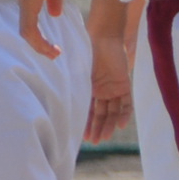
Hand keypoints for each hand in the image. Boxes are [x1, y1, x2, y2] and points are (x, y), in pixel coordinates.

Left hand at [20, 0, 75, 56]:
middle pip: (27, 32)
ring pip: (27, 34)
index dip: (41, 37)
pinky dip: (38, 40)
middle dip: (41, 46)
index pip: (31, 24)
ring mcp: (25, 3)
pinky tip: (48, 46)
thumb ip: (54, 0)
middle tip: (54, 54)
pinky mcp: (28, 3)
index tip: (54, 45)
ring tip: (54, 54)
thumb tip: (55, 14)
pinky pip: (29, 29)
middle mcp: (24, 3)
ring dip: (40, 46)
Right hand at [83, 26, 131, 143]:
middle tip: (95, 142)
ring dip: (109, 124)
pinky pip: (126, 102)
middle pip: (101, 113)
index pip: (87, 110)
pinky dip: (124, 113)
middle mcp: (101, 90)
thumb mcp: (77, 72)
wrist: (104, 37)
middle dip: (98, 128)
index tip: (81, 137)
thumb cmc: (87, 51)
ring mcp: (113, 88)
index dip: (86, 123)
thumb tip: (52, 102)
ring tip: (104, 137)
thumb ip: (72, 85)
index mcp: (89, 88)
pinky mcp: (124, 84)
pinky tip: (120, 124)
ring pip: (113, 111)